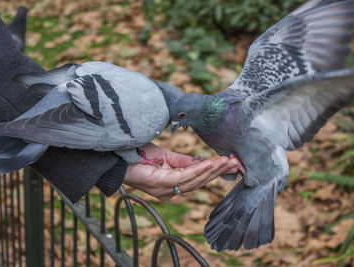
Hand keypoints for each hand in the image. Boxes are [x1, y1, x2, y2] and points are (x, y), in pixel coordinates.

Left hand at [123, 143, 239, 200]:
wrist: (117, 156)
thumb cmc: (137, 156)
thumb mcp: (166, 156)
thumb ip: (183, 161)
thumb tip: (200, 161)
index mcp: (171, 185)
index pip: (197, 179)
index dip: (214, 172)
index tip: (230, 163)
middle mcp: (170, 191)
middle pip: (199, 182)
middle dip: (218, 172)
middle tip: (235, 162)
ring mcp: (166, 190)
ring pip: (195, 181)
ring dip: (212, 171)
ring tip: (227, 161)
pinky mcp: (162, 184)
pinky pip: (185, 177)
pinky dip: (199, 170)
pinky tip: (210, 164)